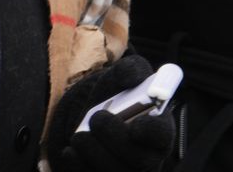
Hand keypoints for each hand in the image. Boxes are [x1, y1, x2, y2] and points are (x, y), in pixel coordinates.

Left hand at [46, 54, 175, 171]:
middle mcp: (147, 156)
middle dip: (116, 140)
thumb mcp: (124, 74)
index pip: (162, 135)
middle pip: (139, 160)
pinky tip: (70, 152)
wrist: (93, 111)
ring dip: (94, 153)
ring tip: (79, 136)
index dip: (152, 132)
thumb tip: (130, 77)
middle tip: (96, 119)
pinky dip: (79, 166)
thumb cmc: (116, 94)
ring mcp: (126, 170)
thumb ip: (132, 69)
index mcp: (159, 129)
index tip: (135, 124)